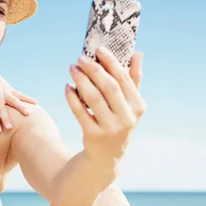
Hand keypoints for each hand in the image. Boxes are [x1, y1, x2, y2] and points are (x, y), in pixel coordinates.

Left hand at [0, 64, 36, 132]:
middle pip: (2, 109)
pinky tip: (35, 103)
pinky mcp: (10, 90)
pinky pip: (20, 95)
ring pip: (14, 101)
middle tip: (10, 127)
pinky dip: (27, 99)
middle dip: (6, 118)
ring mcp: (5, 93)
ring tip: (27, 114)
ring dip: (20, 107)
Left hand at [65, 48, 145, 167]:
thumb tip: (138, 53)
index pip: (124, 79)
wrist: (107, 156)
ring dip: (81, 80)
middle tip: (80, 58)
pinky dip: (72, 98)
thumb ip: (134, 79)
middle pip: (109, 87)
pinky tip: (67, 86)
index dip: (111, 62)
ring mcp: (110, 128)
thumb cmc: (118, 121)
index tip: (98, 49)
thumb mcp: (130, 104)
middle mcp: (126, 118)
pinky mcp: (93, 135)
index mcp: (138, 106)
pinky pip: (80, 112)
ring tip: (72, 68)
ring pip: (93, 98)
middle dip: (93, 69)